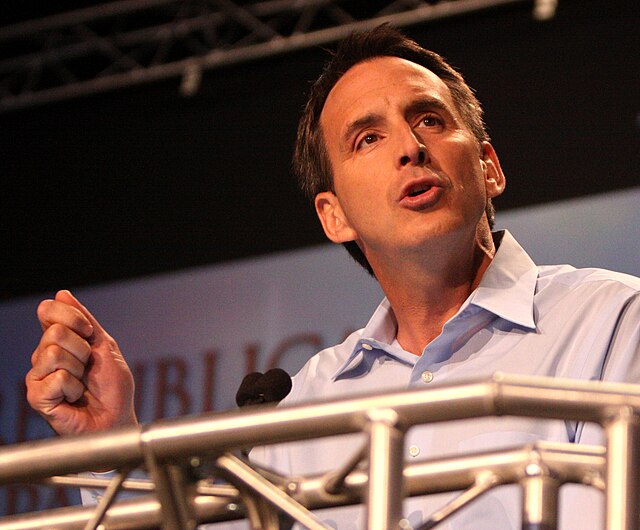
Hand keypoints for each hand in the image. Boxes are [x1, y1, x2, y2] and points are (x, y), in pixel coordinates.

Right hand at [26, 290, 136, 435]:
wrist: (116, 418)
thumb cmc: (113, 388)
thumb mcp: (104, 346)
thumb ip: (85, 320)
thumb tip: (62, 294)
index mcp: (59, 341)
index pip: (48, 310)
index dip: (72, 316)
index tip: (89, 333)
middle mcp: (43, 356)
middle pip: (54, 332)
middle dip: (82, 349)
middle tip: (88, 368)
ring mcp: (38, 376)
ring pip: (52, 353)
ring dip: (78, 368)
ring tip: (81, 384)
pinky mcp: (36, 397)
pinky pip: (55, 378)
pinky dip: (72, 388)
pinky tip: (73, 398)